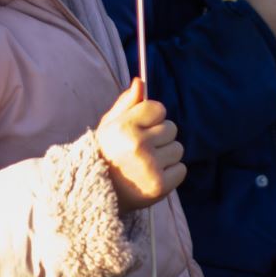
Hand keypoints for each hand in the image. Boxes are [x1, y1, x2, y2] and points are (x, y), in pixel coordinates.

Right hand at [96, 78, 185, 212]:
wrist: (94, 194)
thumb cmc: (104, 155)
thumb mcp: (109, 126)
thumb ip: (126, 104)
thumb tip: (140, 81)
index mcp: (125, 127)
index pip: (158, 108)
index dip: (152, 118)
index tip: (142, 129)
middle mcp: (138, 145)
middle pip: (171, 128)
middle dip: (160, 137)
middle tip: (142, 150)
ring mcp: (150, 166)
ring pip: (178, 149)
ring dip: (166, 155)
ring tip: (147, 164)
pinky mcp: (159, 186)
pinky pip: (181, 169)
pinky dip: (171, 174)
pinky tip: (154, 176)